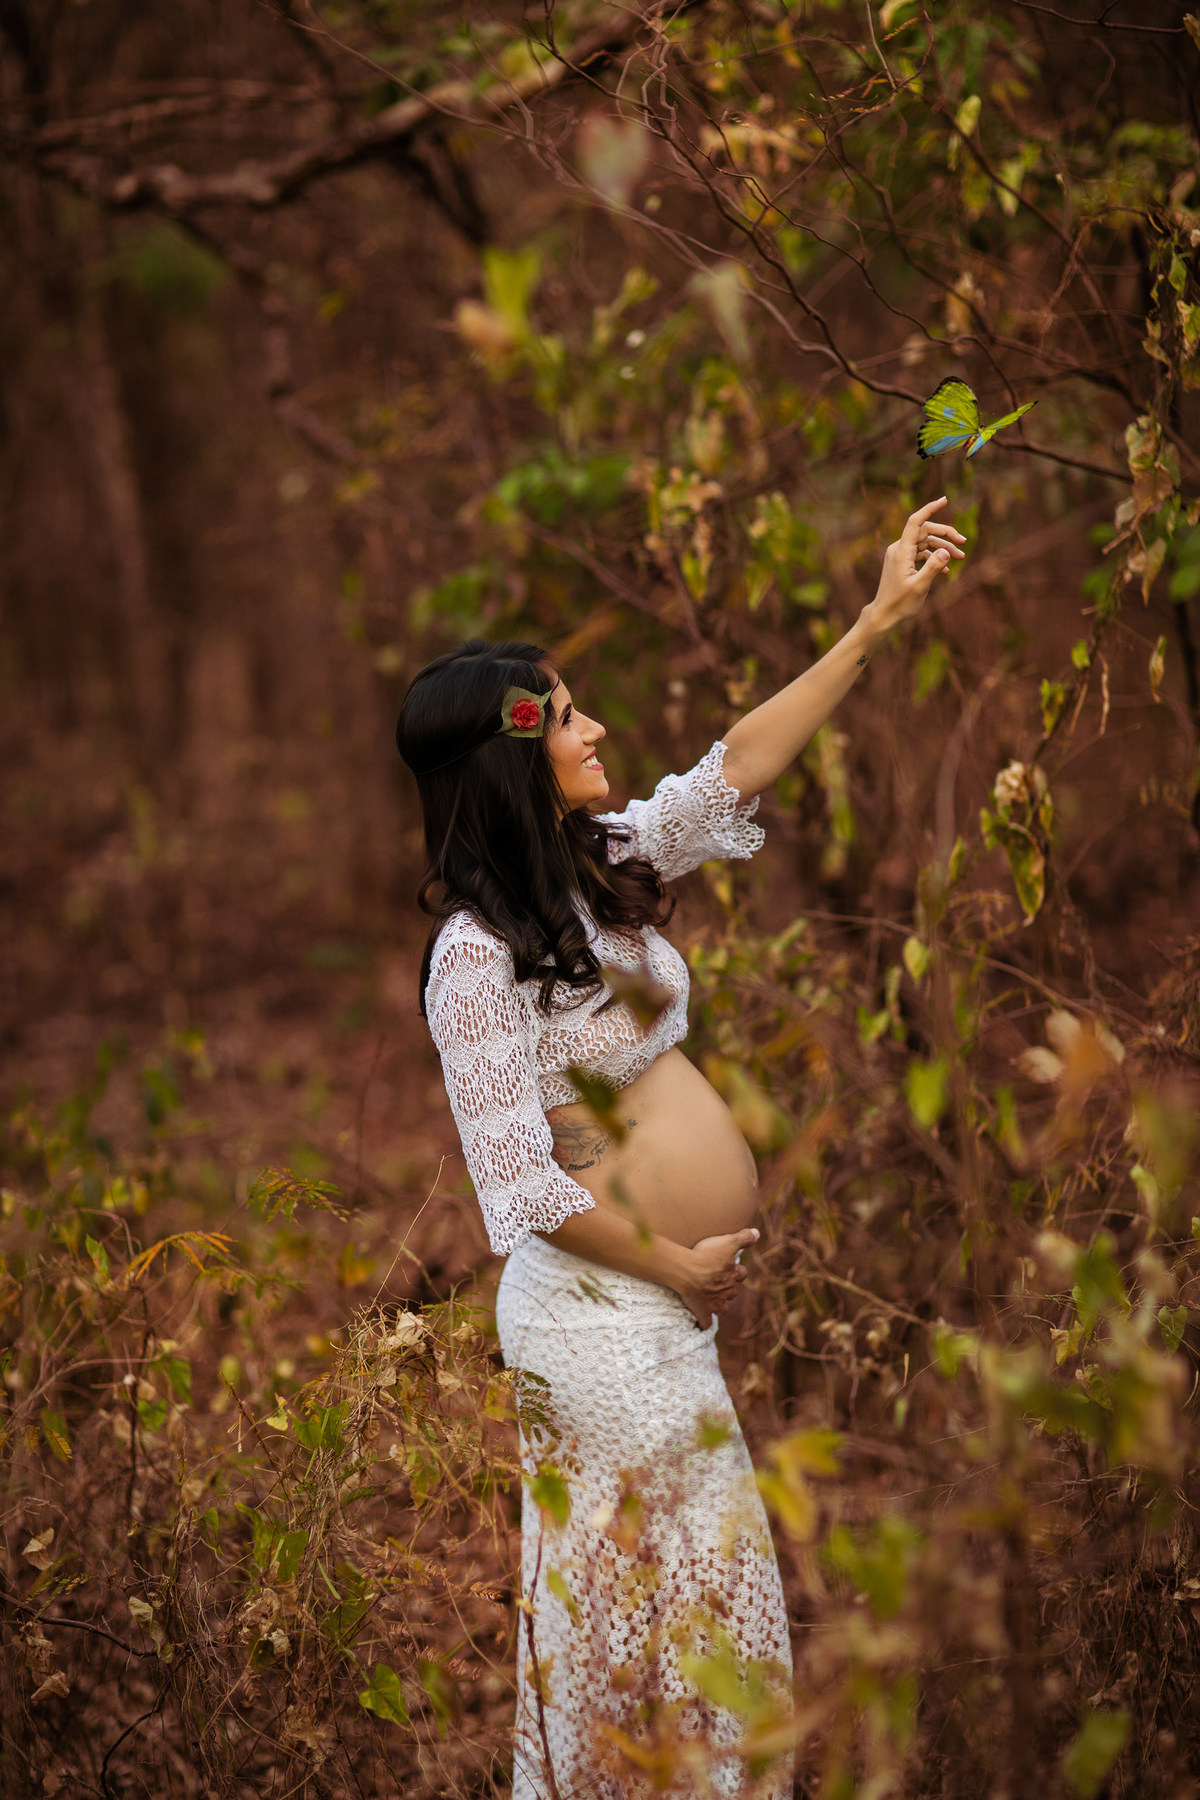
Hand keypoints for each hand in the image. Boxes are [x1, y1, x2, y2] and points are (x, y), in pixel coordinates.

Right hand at [672, 1228, 759, 1329]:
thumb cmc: (707, 1254)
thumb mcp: (727, 1241)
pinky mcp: (703, 1310)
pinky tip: (702, 1324)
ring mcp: (715, 1302)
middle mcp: (727, 1290)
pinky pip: (706, 1322)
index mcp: (733, 1274)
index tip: (734, 1269)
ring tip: (715, 1303)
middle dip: (729, 1289)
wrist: (688, 1271)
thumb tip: (757, 1233)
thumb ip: (743, 1238)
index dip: (738, 1271)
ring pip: (723, 1309)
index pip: (741, 1274)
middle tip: (720, 1284)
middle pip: (732, 1292)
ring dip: (721, 1307)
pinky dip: (705, 1323)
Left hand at [862, 498, 965, 637]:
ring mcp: (900, 556)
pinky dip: (934, 558)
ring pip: (925, 543)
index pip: (916, 521)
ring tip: (961, 557)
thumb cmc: (899, 604)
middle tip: (963, 544)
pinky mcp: (902, 563)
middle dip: (946, 535)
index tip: (944, 499)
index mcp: (901, 551)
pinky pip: (921, 554)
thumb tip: (945, 551)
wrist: (883, 616)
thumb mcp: (920, 587)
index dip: (930, 508)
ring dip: (943, 548)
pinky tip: (946, 570)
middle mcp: (899, 549)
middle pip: (925, 531)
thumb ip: (933, 568)